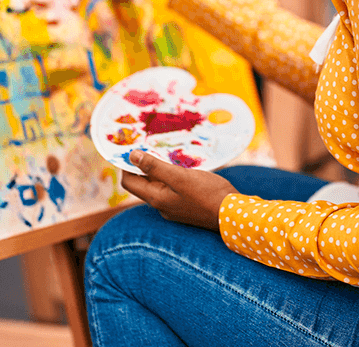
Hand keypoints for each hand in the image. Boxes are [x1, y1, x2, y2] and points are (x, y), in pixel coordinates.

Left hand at [121, 150, 237, 230]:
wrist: (231, 213)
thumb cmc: (206, 193)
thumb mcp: (179, 177)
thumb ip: (155, 167)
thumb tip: (132, 156)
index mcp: (157, 198)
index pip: (130, 182)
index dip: (127, 165)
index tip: (132, 147)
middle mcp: (161, 205)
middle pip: (143, 183)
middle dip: (142, 165)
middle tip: (148, 144)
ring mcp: (173, 206)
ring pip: (158, 184)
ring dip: (157, 169)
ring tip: (165, 151)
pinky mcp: (185, 204)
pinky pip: (170, 187)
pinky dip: (170, 174)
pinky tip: (180, 165)